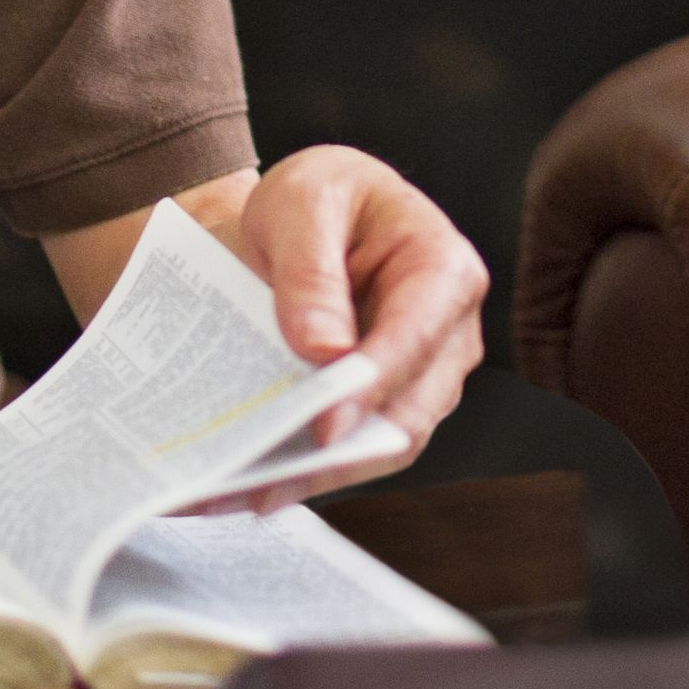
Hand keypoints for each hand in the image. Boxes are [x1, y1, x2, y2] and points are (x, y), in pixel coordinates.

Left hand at [214, 146, 489, 511]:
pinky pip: (354, 450)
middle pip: (405, 411)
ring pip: (381, 446)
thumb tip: (323, 350)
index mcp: (443, 267)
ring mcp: (424, 376)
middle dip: (336, 452)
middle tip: (263, 477)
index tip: (323, 426)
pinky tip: (249, 484)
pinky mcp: (387, 405)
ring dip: (314, 475)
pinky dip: (306, 473)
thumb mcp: (303, 203)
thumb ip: (311, 272)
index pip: (413, 339)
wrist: (308, 217)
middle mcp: (449, 331)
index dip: (371, 388)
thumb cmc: (321, 199)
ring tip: (239, 489)